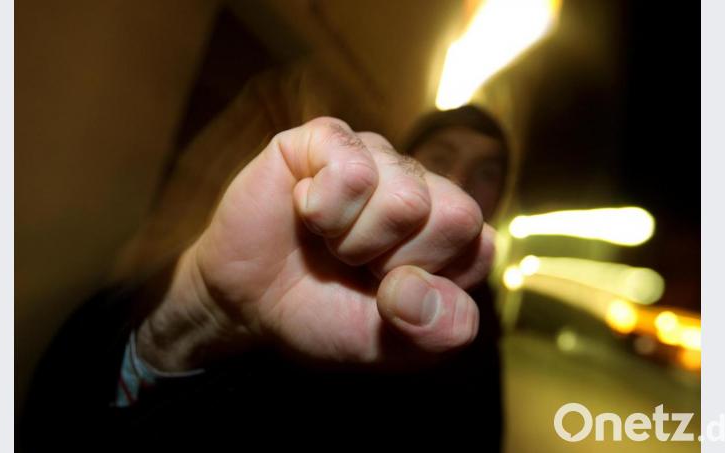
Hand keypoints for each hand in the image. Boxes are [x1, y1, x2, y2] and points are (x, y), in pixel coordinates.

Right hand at [137, 117, 494, 370]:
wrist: (246, 303)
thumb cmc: (321, 314)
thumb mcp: (388, 347)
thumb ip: (434, 332)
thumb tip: (419, 288)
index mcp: (447, 232)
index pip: (478, 246)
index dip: (428, 282)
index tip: (387, 294)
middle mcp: (420, 185)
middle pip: (456, 215)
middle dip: (396, 262)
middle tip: (358, 266)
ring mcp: (375, 156)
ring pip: (406, 197)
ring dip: (354, 241)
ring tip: (329, 242)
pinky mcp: (327, 138)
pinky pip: (351, 167)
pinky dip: (323, 208)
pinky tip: (306, 212)